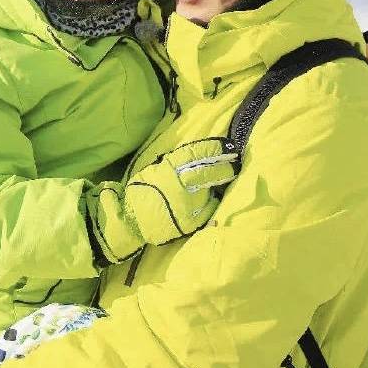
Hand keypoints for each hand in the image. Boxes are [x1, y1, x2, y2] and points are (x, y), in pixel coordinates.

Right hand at [87, 137, 238, 261]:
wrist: (131, 221)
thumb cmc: (142, 192)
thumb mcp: (154, 170)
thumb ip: (173, 164)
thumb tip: (196, 156)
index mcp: (170, 168)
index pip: (198, 153)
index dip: (216, 148)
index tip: (229, 146)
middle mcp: (181, 184)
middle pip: (210, 170)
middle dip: (225, 165)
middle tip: (235, 161)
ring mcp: (188, 203)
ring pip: (212, 189)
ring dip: (219, 183)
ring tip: (227, 177)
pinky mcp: (192, 221)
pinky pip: (209, 208)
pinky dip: (212, 202)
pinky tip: (213, 197)